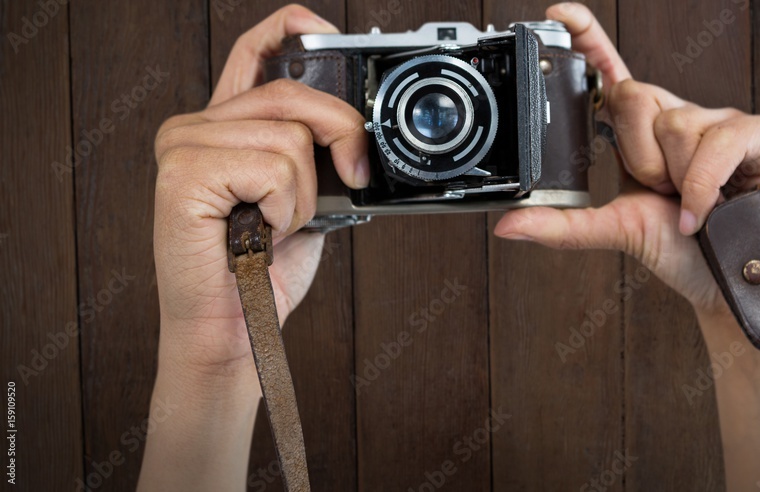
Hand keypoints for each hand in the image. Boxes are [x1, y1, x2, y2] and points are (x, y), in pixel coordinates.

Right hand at [153, 5, 366, 374]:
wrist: (233, 330)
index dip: (289, 30)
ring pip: (289, 137)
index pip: (252, 53)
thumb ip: (314, 154)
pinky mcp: (183, 175)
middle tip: (350, 177)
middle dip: (341, 136)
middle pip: (291, 94)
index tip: (324, 32)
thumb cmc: (262, 269)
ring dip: (304, 195)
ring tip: (274, 225)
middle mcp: (195, 128)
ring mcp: (182, 147)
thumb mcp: (303, 199)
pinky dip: (286, 208)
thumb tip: (357, 130)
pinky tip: (258, 231)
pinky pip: (274, 169)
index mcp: (225, 128)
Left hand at [495, 3, 759, 316]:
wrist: (736, 289)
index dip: (587, 40)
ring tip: (694, 206)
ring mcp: (722, 122)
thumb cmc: (686, 255)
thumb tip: (507, 225)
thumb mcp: (618, 231)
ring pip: (673, 121)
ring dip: (676, 177)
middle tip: (659, 192)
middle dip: (637, 155)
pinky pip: (718, 137)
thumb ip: (564, 224)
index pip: (612, 75)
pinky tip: (708, 209)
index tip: (558, 16)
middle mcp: (681, 120)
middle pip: (634, 95)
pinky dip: (704, 182)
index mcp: (644, 136)